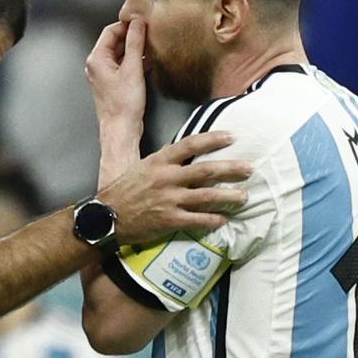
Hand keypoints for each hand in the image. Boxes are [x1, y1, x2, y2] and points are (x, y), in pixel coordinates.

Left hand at [86, 19, 146, 132]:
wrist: (121, 129)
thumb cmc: (123, 105)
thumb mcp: (132, 69)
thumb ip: (134, 43)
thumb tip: (137, 24)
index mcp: (97, 59)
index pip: (110, 31)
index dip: (127, 24)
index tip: (142, 21)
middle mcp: (97, 65)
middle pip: (114, 41)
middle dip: (132, 36)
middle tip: (148, 32)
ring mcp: (103, 74)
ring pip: (119, 53)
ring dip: (134, 48)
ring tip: (151, 45)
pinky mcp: (112, 83)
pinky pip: (122, 65)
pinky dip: (134, 60)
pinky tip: (147, 61)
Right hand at [98, 131, 251, 242]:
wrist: (107, 217)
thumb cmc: (124, 191)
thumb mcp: (142, 168)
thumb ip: (164, 163)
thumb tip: (185, 157)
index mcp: (159, 161)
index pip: (190, 145)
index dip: (213, 139)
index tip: (232, 136)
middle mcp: (167, 178)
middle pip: (206, 171)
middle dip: (231, 169)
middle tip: (250, 168)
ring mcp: (169, 200)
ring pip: (207, 197)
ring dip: (229, 197)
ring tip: (244, 197)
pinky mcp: (170, 220)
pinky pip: (198, 220)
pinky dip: (213, 220)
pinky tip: (224, 220)